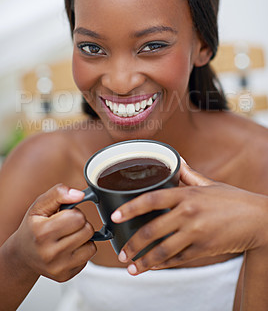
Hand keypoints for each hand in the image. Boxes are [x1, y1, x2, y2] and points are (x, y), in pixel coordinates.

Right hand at [10, 184, 95, 281]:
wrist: (22, 254)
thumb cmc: (33, 227)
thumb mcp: (39, 205)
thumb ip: (59, 193)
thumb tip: (80, 195)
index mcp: (42, 233)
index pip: (78, 217)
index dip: (74, 212)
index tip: (64, 215)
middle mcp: (50, 253)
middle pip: (87, 231)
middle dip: (80, 224)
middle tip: (66, 226)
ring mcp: (58, 267)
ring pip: (91, 246)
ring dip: (83, 239)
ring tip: (68, 237)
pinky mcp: (65, 276)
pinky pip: (88, 258)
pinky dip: (81, 251)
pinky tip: (68, 249)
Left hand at [111, 159, 266, 274]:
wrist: (257, 220)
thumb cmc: (233, 200)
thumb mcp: (209, 184)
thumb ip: (189, 175)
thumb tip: (176, 162)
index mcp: (187, 195)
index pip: (151, 199)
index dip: (130, 208)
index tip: (116, 216)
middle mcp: (188, 214)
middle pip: (152, 230)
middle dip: (133, 244)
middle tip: (121, 253)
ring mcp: (195, 234)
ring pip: (163, 251)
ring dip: (144, 261)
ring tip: (131, 267)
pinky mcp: (203, 250)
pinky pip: (177, 260)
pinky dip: (163, 265)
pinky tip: (152, 267)